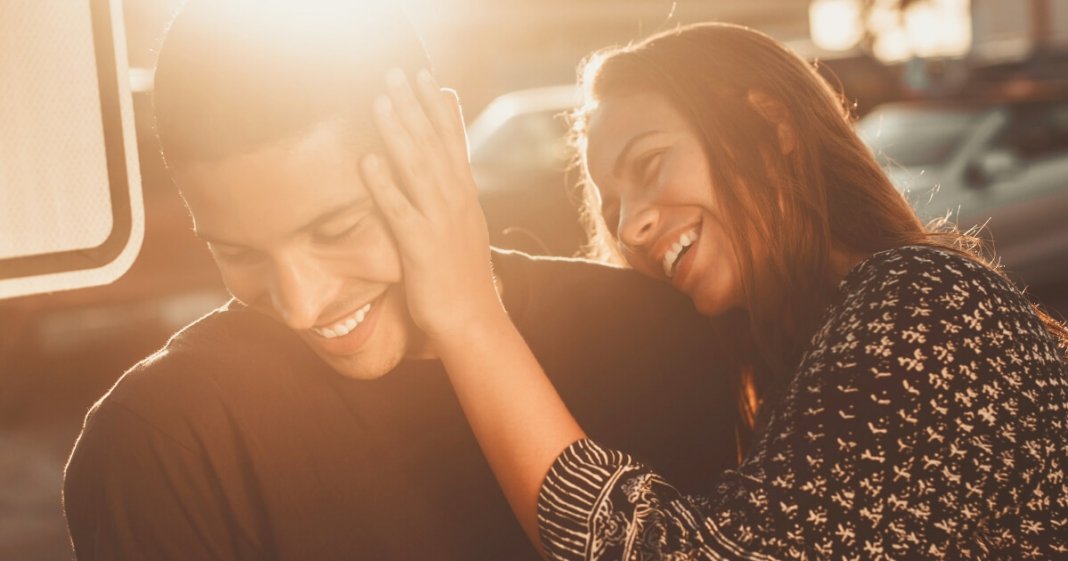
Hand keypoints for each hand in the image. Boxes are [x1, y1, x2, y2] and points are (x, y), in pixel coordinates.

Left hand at [362, 68, 505, 342]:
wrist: (474, 322)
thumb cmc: (461, 278)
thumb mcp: (462, 229)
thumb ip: (453, 197)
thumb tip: (446, 171)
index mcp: (464, 197)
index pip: (452, 143)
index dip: (438, 108)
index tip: (427, 77)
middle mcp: (456, 202)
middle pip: (433, 145)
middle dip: (415, 106)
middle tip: (397, 72)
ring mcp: (440, 223)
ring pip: (418, 168)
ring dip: (398, 132)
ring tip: (380, 100)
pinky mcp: (422, 247)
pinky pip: (400, 210)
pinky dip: (384, 183)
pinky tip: (368, 160)